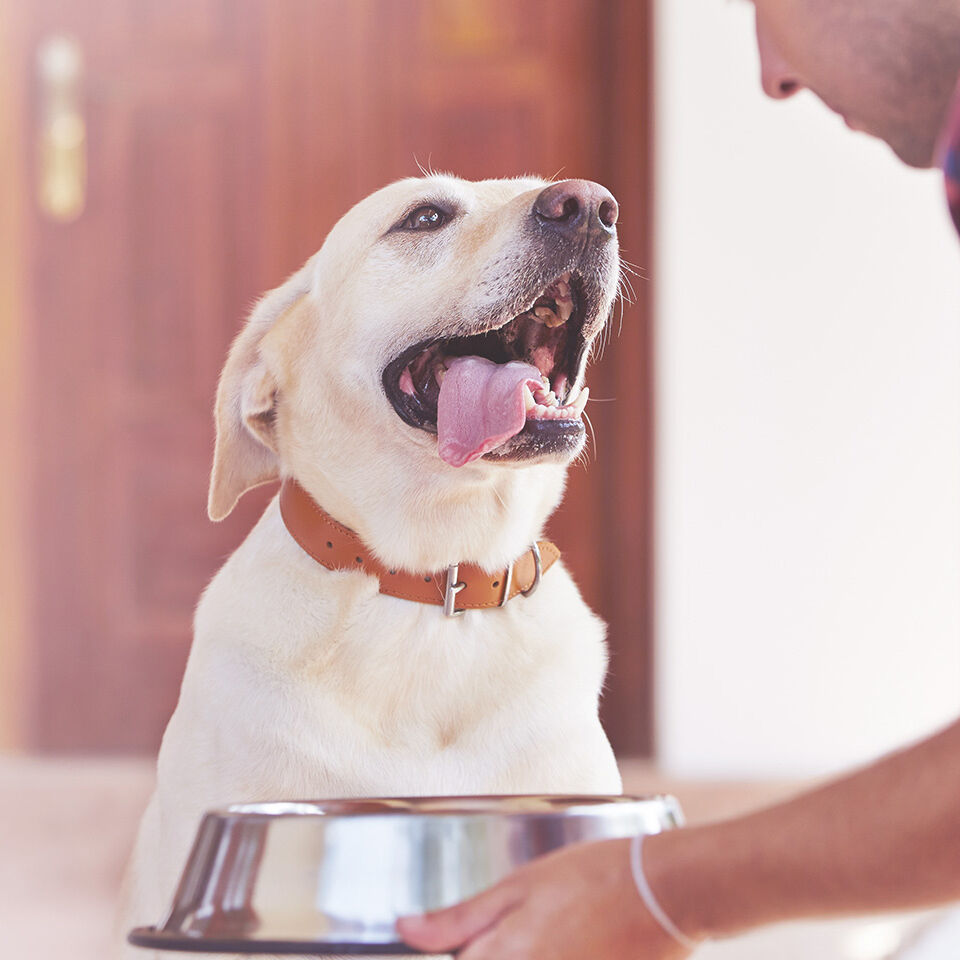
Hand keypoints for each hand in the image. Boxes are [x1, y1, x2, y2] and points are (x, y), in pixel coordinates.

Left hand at [396, 837, 696, 958]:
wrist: (665, 893)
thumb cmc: (591, 877)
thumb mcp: (519, 886)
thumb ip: (459, 918)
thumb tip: (405, 930)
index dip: (453, 953)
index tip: (458, 944)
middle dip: (484, 953)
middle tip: (519, 929)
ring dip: (511, 955)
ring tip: (550, 928)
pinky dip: (550, 957)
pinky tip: (565, 941)